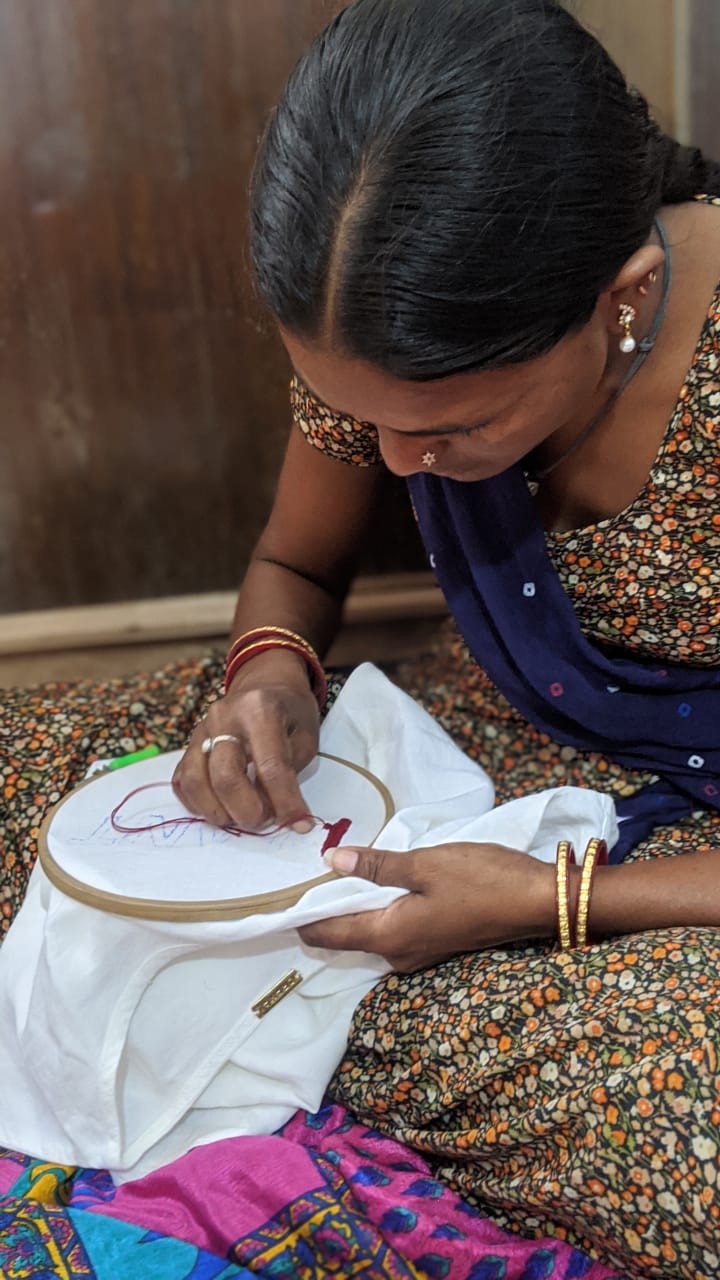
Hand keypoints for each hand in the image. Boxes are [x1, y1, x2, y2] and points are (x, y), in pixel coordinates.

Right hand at [173, 651, 319, 829]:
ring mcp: (201, 730)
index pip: (270, 766)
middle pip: (225, 777)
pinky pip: (183, 780)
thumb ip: (290, 772)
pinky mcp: (188, 744)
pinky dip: (198, 803)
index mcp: (260, 709)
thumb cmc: (290, 710)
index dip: (285, 802)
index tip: (299, 823)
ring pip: (196, 782)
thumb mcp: (306, 735)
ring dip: (219, 811)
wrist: (264, 682)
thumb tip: (278, 814)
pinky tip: (220, 807)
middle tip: (265, 820)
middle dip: (247, 811)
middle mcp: (224, 717)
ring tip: (241, 818)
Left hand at [299, 842, 556, 970]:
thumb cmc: (483, 879)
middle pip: (345, 935)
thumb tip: (330, 863)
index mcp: (389, 936)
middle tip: (301, 872)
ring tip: (332, 871)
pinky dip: (376, 907)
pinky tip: (374, 882)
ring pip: (369, 930)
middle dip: (323, 908)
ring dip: (351, 905)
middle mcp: (398, 954)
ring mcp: (418, 952)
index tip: (277, 894)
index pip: (327, 934)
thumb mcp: (425, 863)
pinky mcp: (434, 941)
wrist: (539, 901)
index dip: (299, 917)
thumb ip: (376, 866)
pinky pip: (391, 927)